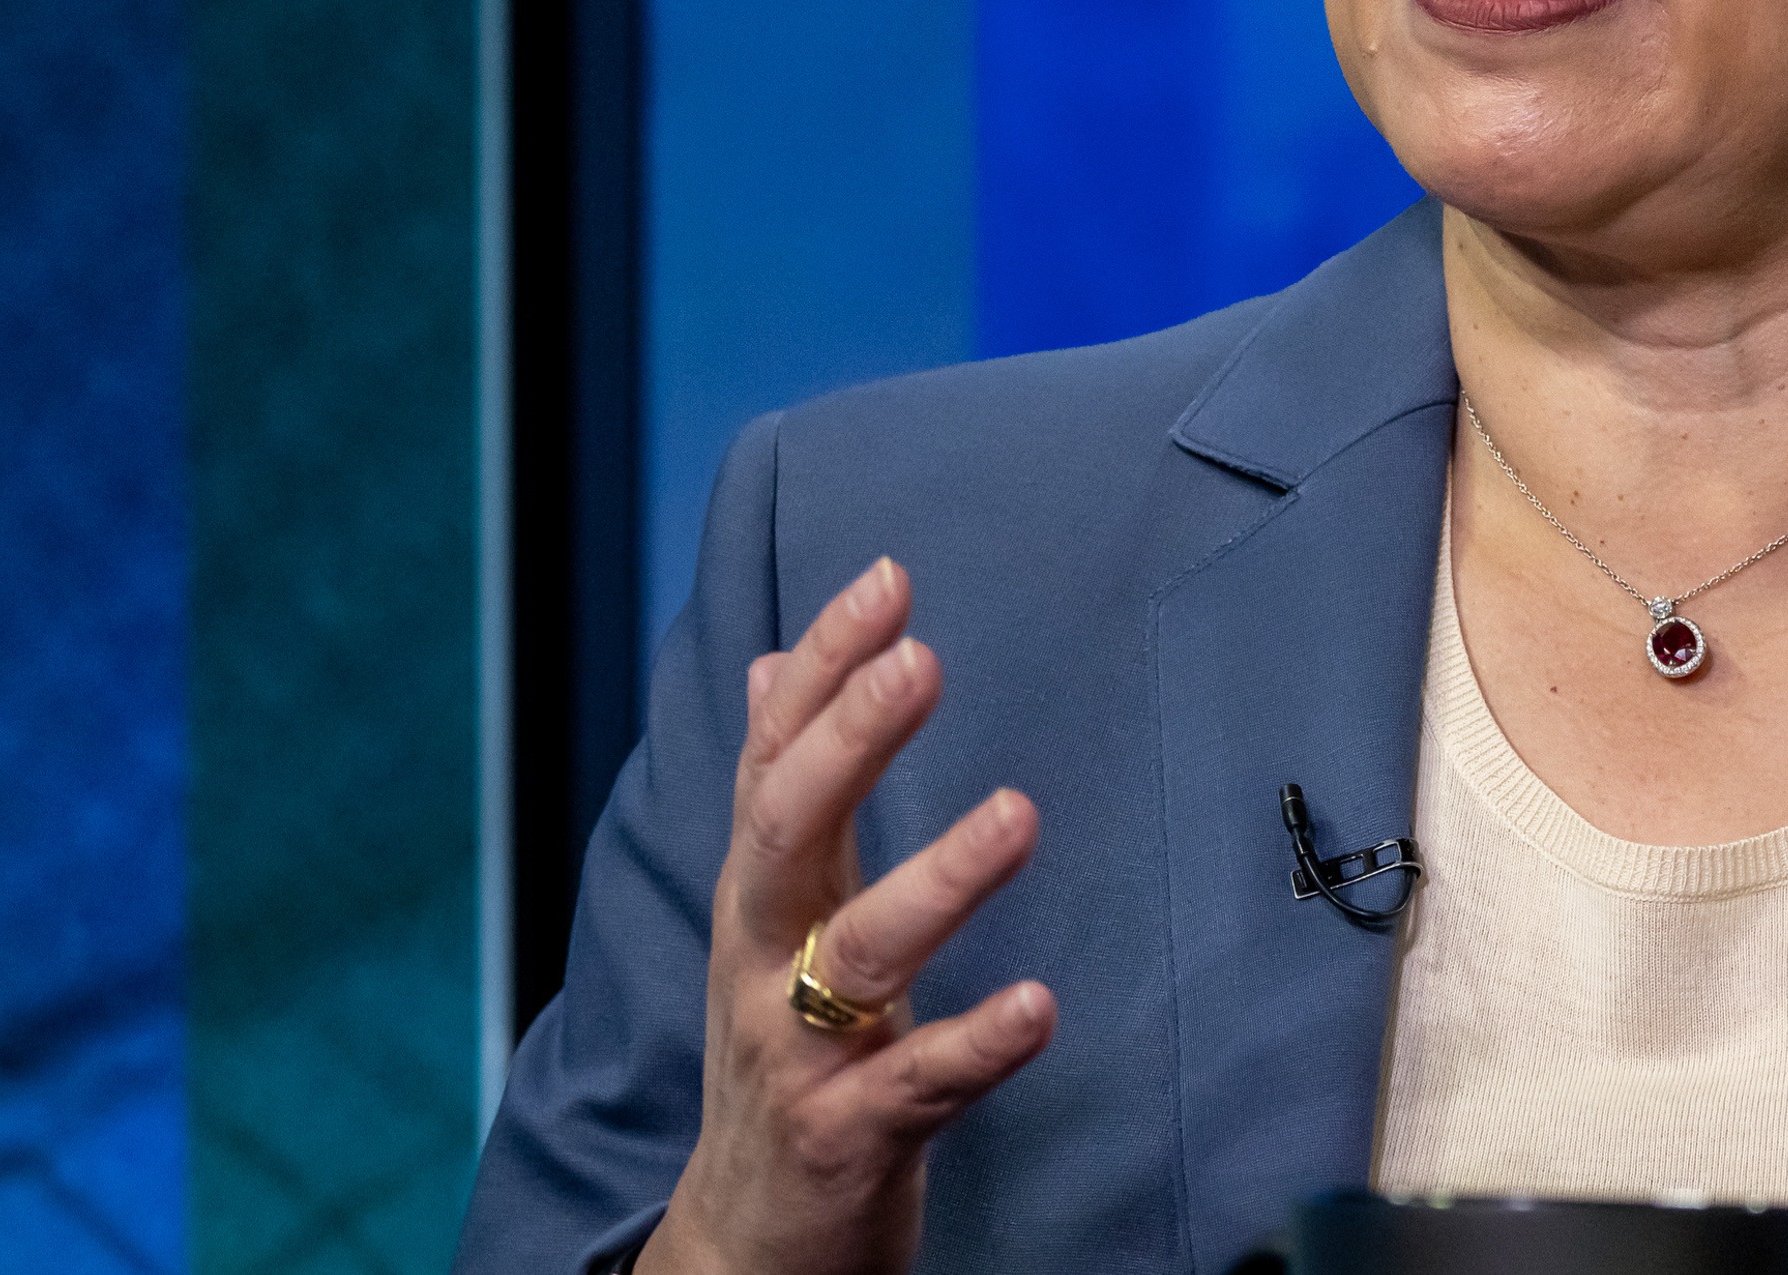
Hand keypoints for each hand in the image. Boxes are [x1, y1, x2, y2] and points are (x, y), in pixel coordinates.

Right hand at [641, 559, 1052, 1274]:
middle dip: (848, 740)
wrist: (748, 1241)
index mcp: (761, 894)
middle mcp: (762, 960)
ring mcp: (797, 1051)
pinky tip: (1039, 1005)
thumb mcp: (775, 917)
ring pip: (855, 956)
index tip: (888, 579)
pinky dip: (977, 1044)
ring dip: (937, 882)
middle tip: (921, 660)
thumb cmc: (784, 1052)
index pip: (774, 756)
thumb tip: (766, 666)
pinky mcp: (847, 1138)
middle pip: (787, 830)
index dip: (821, 666)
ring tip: (1017, 814)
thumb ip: (784, 795)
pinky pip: (915, 1085)